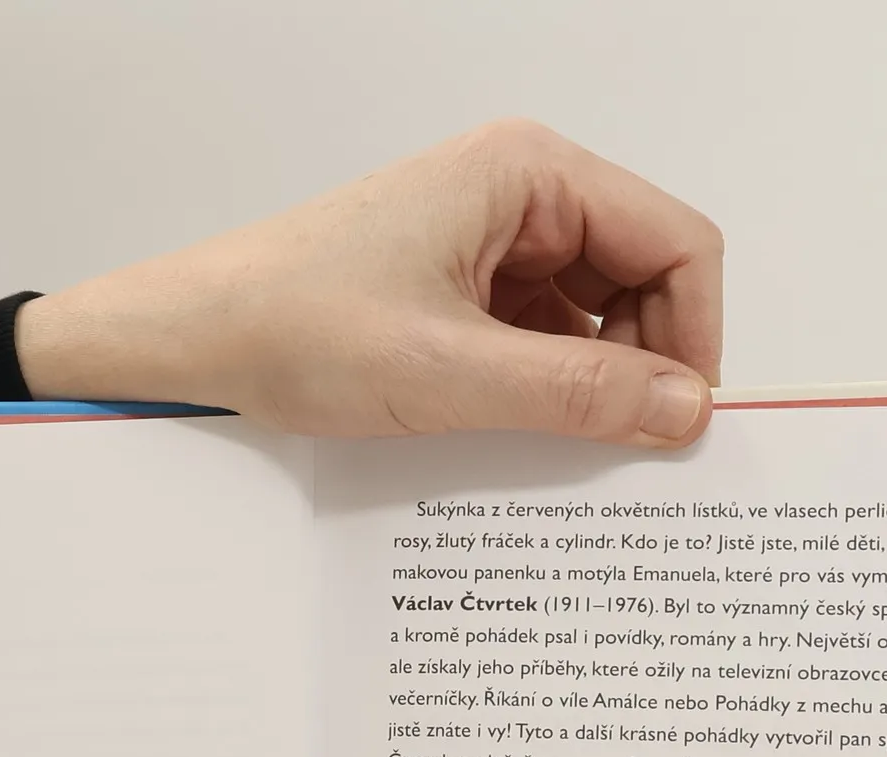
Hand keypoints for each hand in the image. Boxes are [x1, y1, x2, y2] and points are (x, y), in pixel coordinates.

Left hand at [15, 121, 721, 449]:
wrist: (192, 343)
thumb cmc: (295, 327)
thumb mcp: (451, 374)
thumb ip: (579, 393)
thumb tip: (685, 409)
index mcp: (529, 175)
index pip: (676, 244)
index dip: (694, 336)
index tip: (680, 423)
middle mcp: (520, 195)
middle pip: (644, 279)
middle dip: (646, 364)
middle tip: (626, 450)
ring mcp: (490, 242)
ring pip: (595, 317)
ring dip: (593, 384)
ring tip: (562, 449)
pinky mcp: (461, 291)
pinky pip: (542, 338)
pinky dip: (548, 389)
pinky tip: (525, 436)